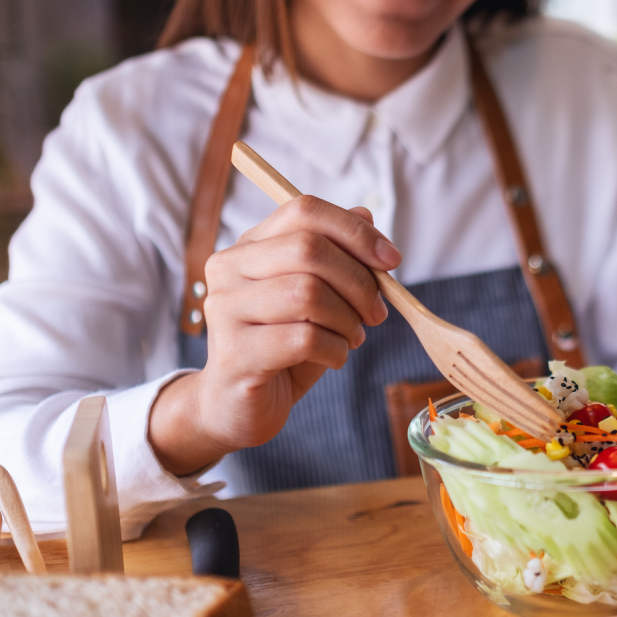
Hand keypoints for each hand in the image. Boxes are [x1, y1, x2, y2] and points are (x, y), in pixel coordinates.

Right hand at [150, 196, 400, 474]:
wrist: (236, 406)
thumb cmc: (283, 346)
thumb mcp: (317, 297)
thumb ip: (336, 256)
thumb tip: (366, 215)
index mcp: (250, 246)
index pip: (304, 210)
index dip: (355, 232)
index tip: (391, 261)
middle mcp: (229, 269)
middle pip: (308, 249)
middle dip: (358, 281)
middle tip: (376, 313)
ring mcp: (225, 310)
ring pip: (307, 294)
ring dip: (347, 319)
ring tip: (352, 337)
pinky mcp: (235, 353)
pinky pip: (303, 339)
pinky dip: (335, 349)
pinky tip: (334, 357)